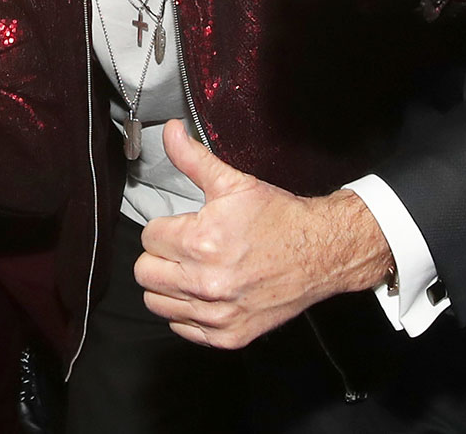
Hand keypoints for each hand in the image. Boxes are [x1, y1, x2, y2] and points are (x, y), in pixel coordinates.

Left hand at [135, 120, 390, 348]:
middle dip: (161, 255)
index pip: (148, 237)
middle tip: (185, 246)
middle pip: (145, 273)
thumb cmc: (278, 217)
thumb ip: (193, 158)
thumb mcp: (235, 182)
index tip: (185, 225)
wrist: (320, 251)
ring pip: (157, 303)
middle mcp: (205, 283)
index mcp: (201, 242)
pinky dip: (188, 312)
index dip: (166, 226)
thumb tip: (170, 130)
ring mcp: (216, 313)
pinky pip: (182, 328)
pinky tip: (207, 291)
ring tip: (194, 268)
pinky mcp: (228, 335)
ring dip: (170, 285)